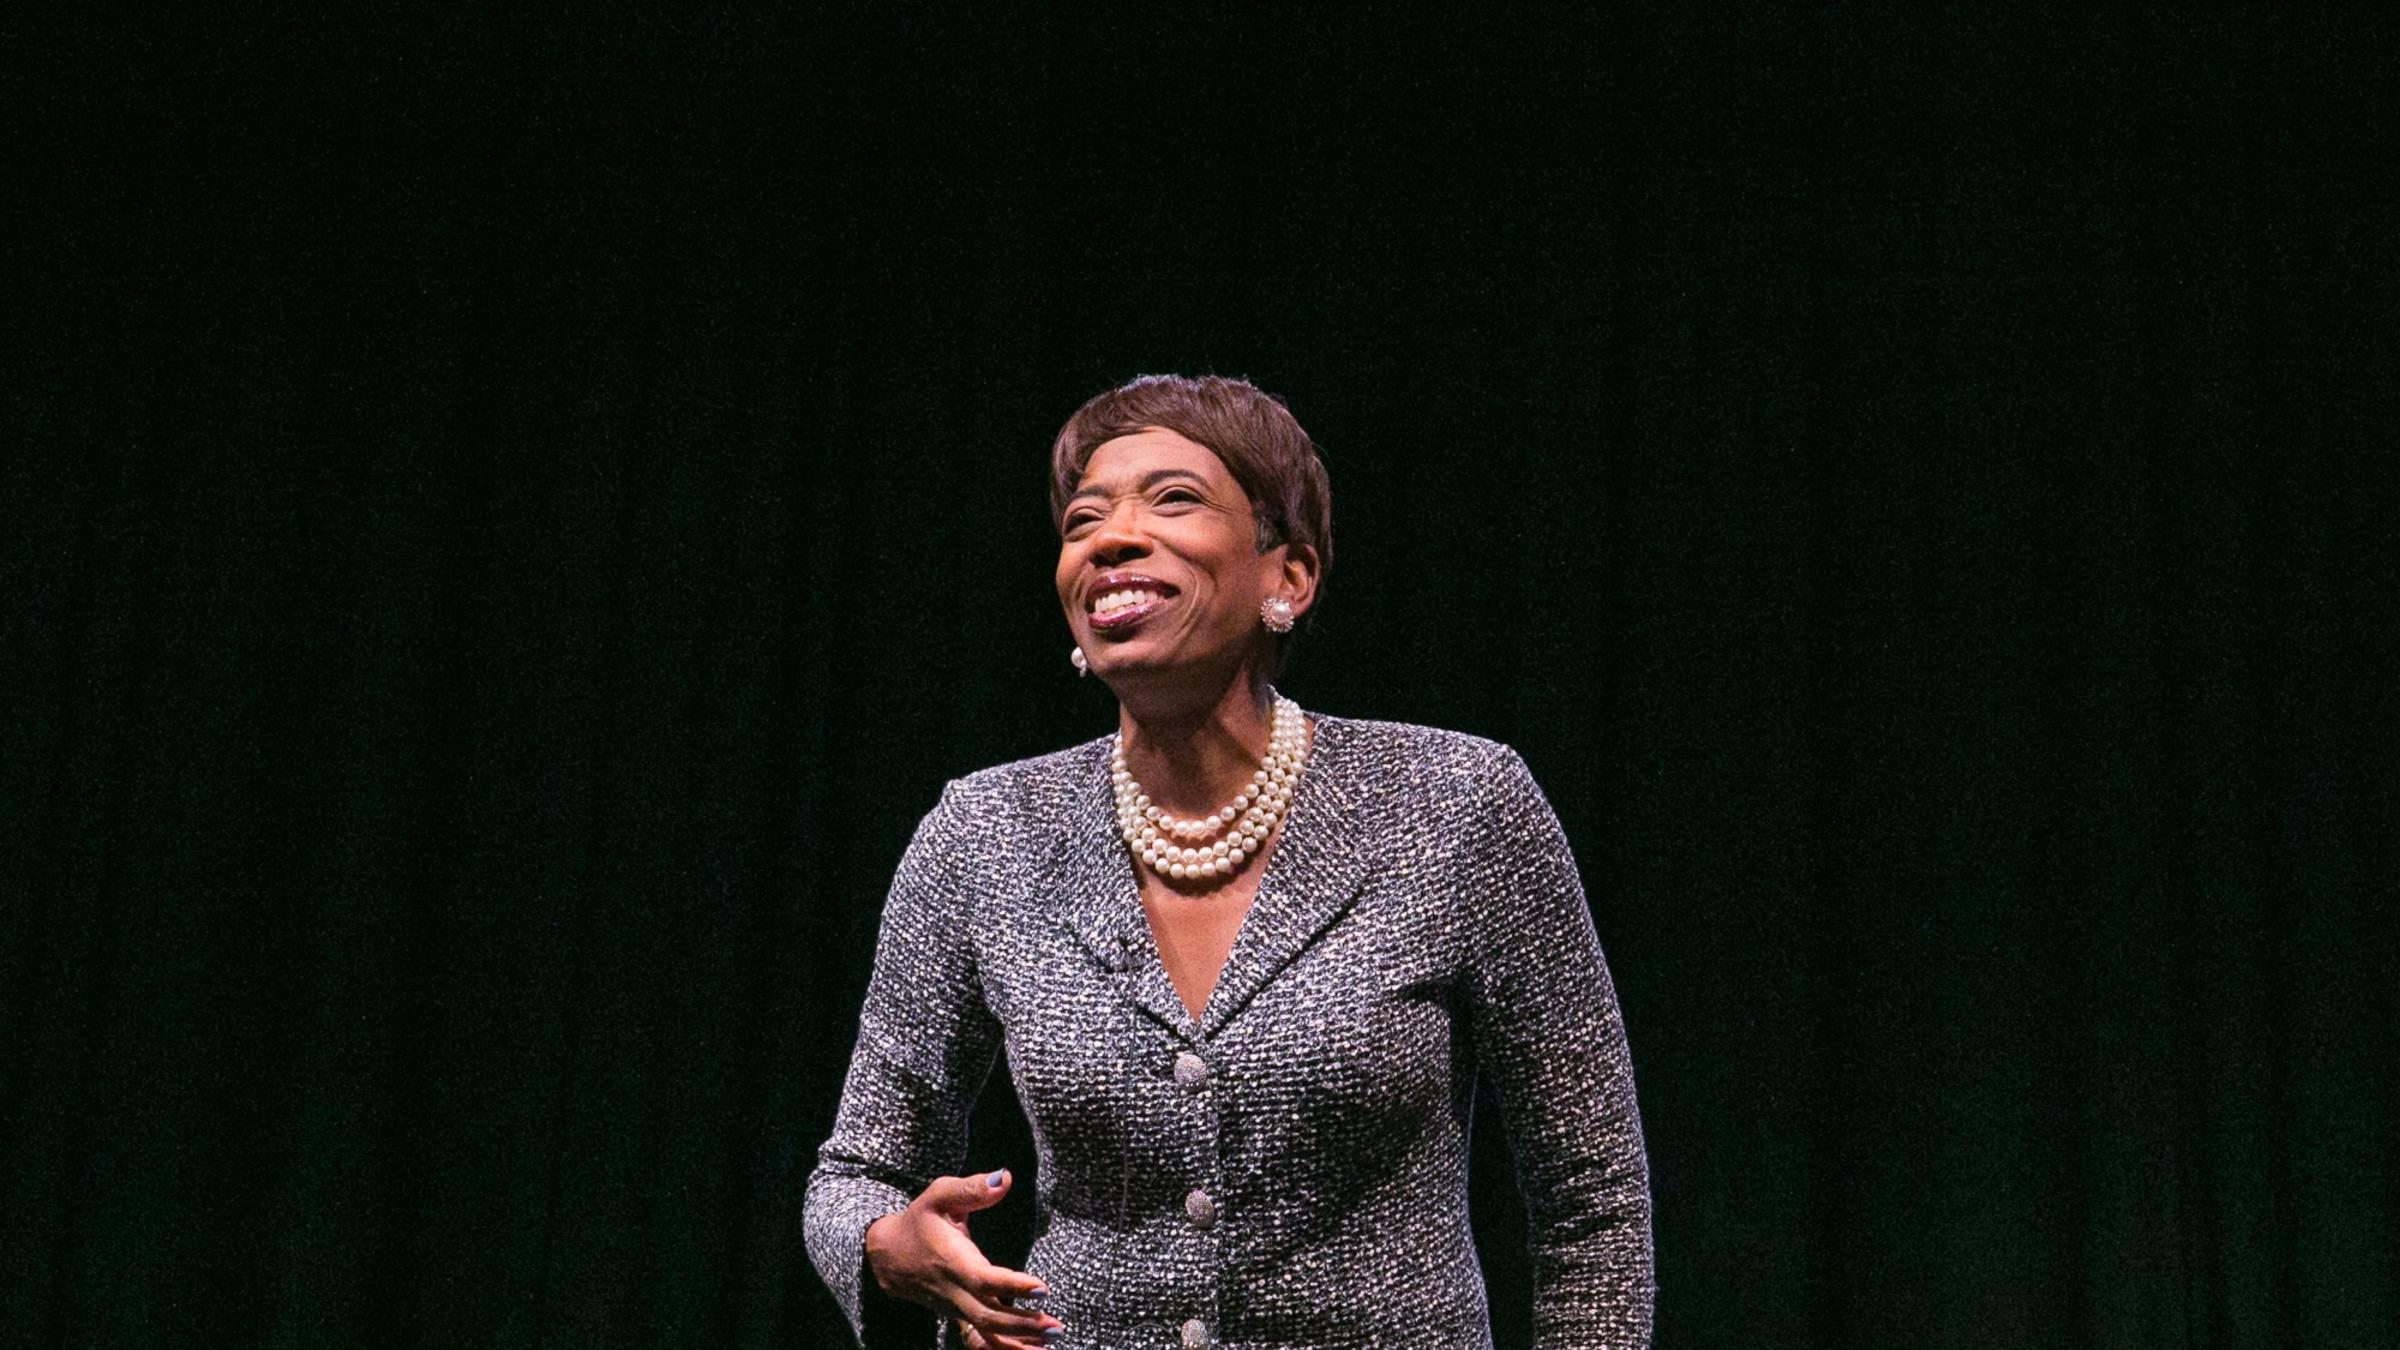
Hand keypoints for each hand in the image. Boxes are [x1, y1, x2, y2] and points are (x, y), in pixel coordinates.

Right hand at [864, 1169, 1058, 1348]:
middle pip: (988, 1316)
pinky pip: (981, 1338)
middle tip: (1055, 1327)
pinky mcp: (958, 1315)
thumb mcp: (940, 1195)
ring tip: (1051, 1343)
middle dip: (1023, 1325)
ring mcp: (956, 1308)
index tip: (1042, 1289)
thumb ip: (972, 1189)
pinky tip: (1031, 1349)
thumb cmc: (919, 1220)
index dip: (1013, 1286)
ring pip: (986, 1333)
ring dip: (1018, 1342)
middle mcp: (955, 1291)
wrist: (888, 1255)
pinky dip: (1004, 1348)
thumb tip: (1005, 1178)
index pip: (984, 1279)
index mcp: (953, 1262)